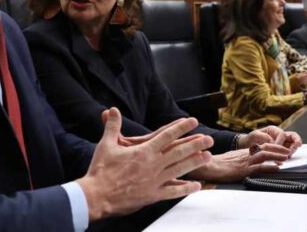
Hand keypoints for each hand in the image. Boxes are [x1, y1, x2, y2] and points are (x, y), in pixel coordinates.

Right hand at [77, 108, 212, 220]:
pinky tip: (197, 186)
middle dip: (195, 144)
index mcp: (143, 151)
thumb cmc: (101, 170)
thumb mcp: (106, 144)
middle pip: (179, 152)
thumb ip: (112, 126)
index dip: (181, 127)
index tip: (193, 121)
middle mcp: (153, 164)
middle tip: (209, 139)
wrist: (97, 196)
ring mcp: (155, 180)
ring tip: (208, 157)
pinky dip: (185, 188)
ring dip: (195, 163)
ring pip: (180, 170)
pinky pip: (173, 191)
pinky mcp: (153, 195)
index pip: (167, 135)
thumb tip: (112, 110)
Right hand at [187, 145, 289, 182]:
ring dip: (277, 156)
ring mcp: (244, 161)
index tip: (281, 147)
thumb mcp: (229, 158)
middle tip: (288, 150)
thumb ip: (238, 158)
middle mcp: (245, 154)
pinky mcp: (243, 170)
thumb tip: (245, 161)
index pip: (261, 145)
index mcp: (243, 152)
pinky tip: (277, 168)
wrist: (207, 167)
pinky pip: (259, 167)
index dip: (273, 145)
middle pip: (265, 147)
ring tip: (286, 157)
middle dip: (278, 148)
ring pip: (264, 155)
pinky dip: (269, 167)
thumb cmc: (215, 164)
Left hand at [240, 126, 301, 150]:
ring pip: (293, 145)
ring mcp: (282, 144)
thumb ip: (262, 136)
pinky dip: (288, 156)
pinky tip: (284, 161)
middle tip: (297, 146)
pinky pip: (288, 153)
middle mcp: (280, 136)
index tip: (276, 148)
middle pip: (293, 136)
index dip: (280, 142)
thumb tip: (271, 141)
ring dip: (292, 150)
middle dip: (296, 141)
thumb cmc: (251, 139)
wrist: (248, 147)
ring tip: (288, 156)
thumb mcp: (254, 135)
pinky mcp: (281, 152)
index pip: (282, 134)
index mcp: (274, 130)